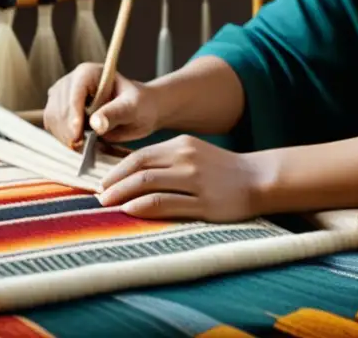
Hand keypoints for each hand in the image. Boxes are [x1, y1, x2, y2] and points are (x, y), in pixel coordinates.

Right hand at [44, 62, 159, 147]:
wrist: (139, 111)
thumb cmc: (139, 105)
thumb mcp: (132, 108)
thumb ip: (115, 113)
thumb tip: (96, 124)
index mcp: (89, 73)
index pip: (74, 93)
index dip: (73, 115)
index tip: (77, 137)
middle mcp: (71, 81)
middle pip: (59, 107)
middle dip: (68, 130)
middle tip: (83, 149)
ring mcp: (63, 96)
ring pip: (52, 118)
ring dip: (64, 136)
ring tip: (83, 148)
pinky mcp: (60, 110)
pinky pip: (53, 126)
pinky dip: (63, 138)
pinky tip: (78, 145)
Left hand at [97, 135, 268, 221]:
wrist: (258, 179)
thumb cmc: (222, 169)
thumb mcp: (194, 154)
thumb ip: (167, 160)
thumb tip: (132, 174)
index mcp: (182, 145)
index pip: (140, 156)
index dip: (117, 170)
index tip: (102, 183)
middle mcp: (186, 159)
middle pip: (140, 169)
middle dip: (114, 184)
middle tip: (99, 197)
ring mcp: (195, 181)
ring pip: (149, 184)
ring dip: (123, 195)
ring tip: (108, 205)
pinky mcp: (204, 202)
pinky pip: (166, 203)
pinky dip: (144, 207)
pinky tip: (130, 211)